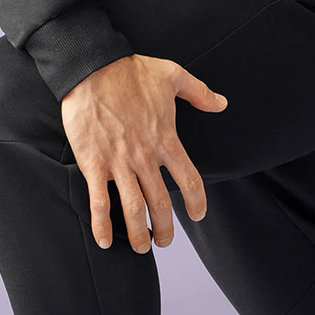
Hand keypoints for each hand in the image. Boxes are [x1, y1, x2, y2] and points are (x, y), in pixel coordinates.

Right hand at [60, 54, 227, 252]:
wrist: (92, 67)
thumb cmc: (131, 71)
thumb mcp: (173, 75)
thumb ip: (200, 93)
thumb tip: (222, 103)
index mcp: (166, 139)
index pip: (190, 180)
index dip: (197, 202)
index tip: (197, 215)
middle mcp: (145, 157)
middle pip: (161, 203)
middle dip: (165, 228)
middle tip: (164, 241)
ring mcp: (119, 163)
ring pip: (133, 209)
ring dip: (138, 234)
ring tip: (141, 247)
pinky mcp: (93, 164)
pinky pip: (99, 201)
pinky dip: (102, 225)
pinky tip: (105, 241)